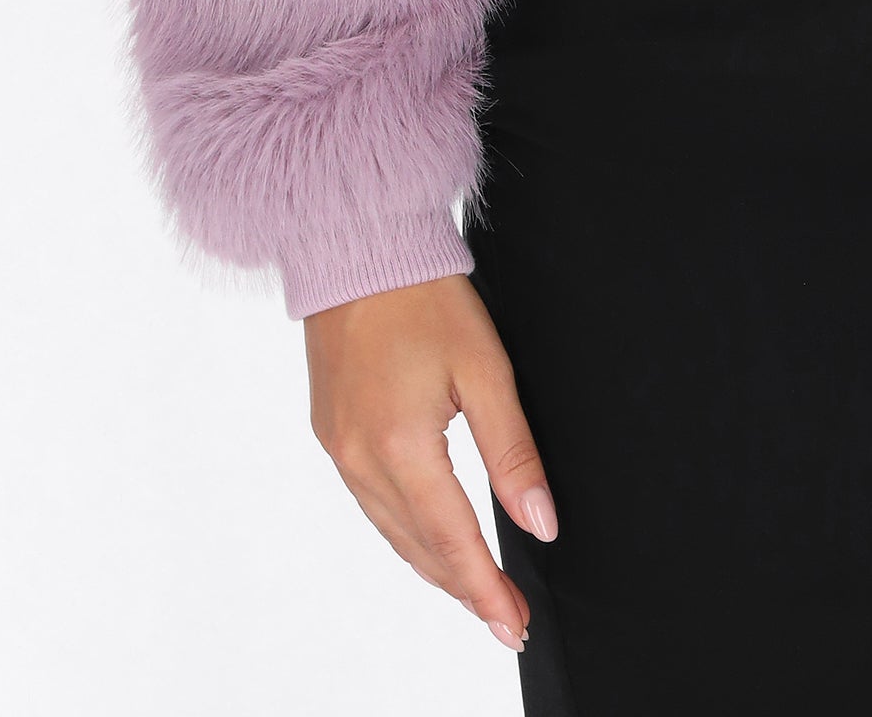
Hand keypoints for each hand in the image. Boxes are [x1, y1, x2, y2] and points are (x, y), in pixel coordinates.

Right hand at [305, 271, 555, 654]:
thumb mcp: (485, 368)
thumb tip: (540, 523)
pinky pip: (371, 504)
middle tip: (506, 618)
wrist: (358, 247)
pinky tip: (429, 538)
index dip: (485, 590)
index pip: (452, 541)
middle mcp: (359, 459)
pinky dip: (405, 531)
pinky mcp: (331, 432)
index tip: (513, 624)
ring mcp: (338, 448)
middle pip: (419, 547)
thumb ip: (513, 451)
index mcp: (399, 446)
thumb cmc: (423, 296)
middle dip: (464, 588)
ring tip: (475, 590)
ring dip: (434, 566)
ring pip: (392, 532)